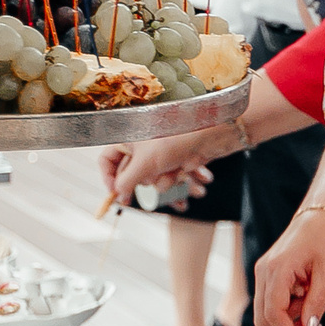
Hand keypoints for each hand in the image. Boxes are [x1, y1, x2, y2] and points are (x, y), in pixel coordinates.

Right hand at [100, 131, 218, 202]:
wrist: (216, 130)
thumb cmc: (177, 138)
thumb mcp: (146, 162)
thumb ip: (127, 180)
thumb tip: (118, 194)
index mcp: (128, 137)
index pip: (108, 159)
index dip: (109, 178)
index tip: (118, 195)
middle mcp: (143, 143)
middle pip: (136, 174)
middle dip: (153, 183)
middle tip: (164, 179)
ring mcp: (162, 151)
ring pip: (158, 180)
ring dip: (175, 186)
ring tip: (193, 185)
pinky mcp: (179, 157)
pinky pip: (176, 177)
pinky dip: (189, 182)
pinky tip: (203, 182)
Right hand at [252, 207, 324, 325]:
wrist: (317, 216)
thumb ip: (317, 302)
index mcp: (277, 269)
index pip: (274, 313)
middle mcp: (262, 272)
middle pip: (263, 318)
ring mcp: (261, 273)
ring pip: (266, 312)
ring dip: (288, 318)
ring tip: (312, 299)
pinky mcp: (265, 275)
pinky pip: (270, 301)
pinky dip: (287, 307)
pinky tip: (305, 294)